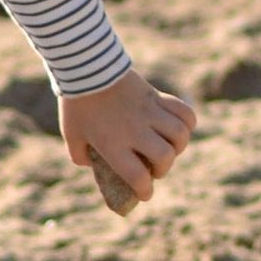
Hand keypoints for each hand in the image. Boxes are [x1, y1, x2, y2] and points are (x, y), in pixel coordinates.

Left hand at [60, 68, 196, 200]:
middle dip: (163, 169)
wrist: (86, 67)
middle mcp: (135, 130)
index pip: (138, 176)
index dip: (145, 190)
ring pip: (180, 135)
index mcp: (113, 144)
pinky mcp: (156, 96)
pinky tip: (180, 128)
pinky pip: (184, 111)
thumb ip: (80, 155)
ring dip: (178, 147)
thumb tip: (92, 164)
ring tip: (168, 147)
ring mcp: (149, 112)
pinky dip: (188, 123)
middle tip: (155, 169)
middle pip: (165, 157)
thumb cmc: (76, 104)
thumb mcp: (72, 135)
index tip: (145, 194)